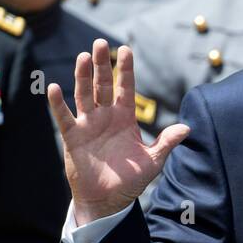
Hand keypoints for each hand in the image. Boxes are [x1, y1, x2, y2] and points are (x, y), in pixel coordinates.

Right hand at [46, 40, 188, 225]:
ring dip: (82, 77)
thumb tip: (188, 128)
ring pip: (84, 95)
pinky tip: (54, 87)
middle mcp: (106, 117)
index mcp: (125, 118)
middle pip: (102, 85)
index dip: (125, 70)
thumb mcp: (153, 160)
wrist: (108, 199)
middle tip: (100, 43)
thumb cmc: (131, 180)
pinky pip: (64, 117)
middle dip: (101, 65)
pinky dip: (58, 104)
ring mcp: (88, 125)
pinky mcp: (73, 137)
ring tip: (83, 57)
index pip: (125, 88)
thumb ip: (167, 142)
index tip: (126, 49)